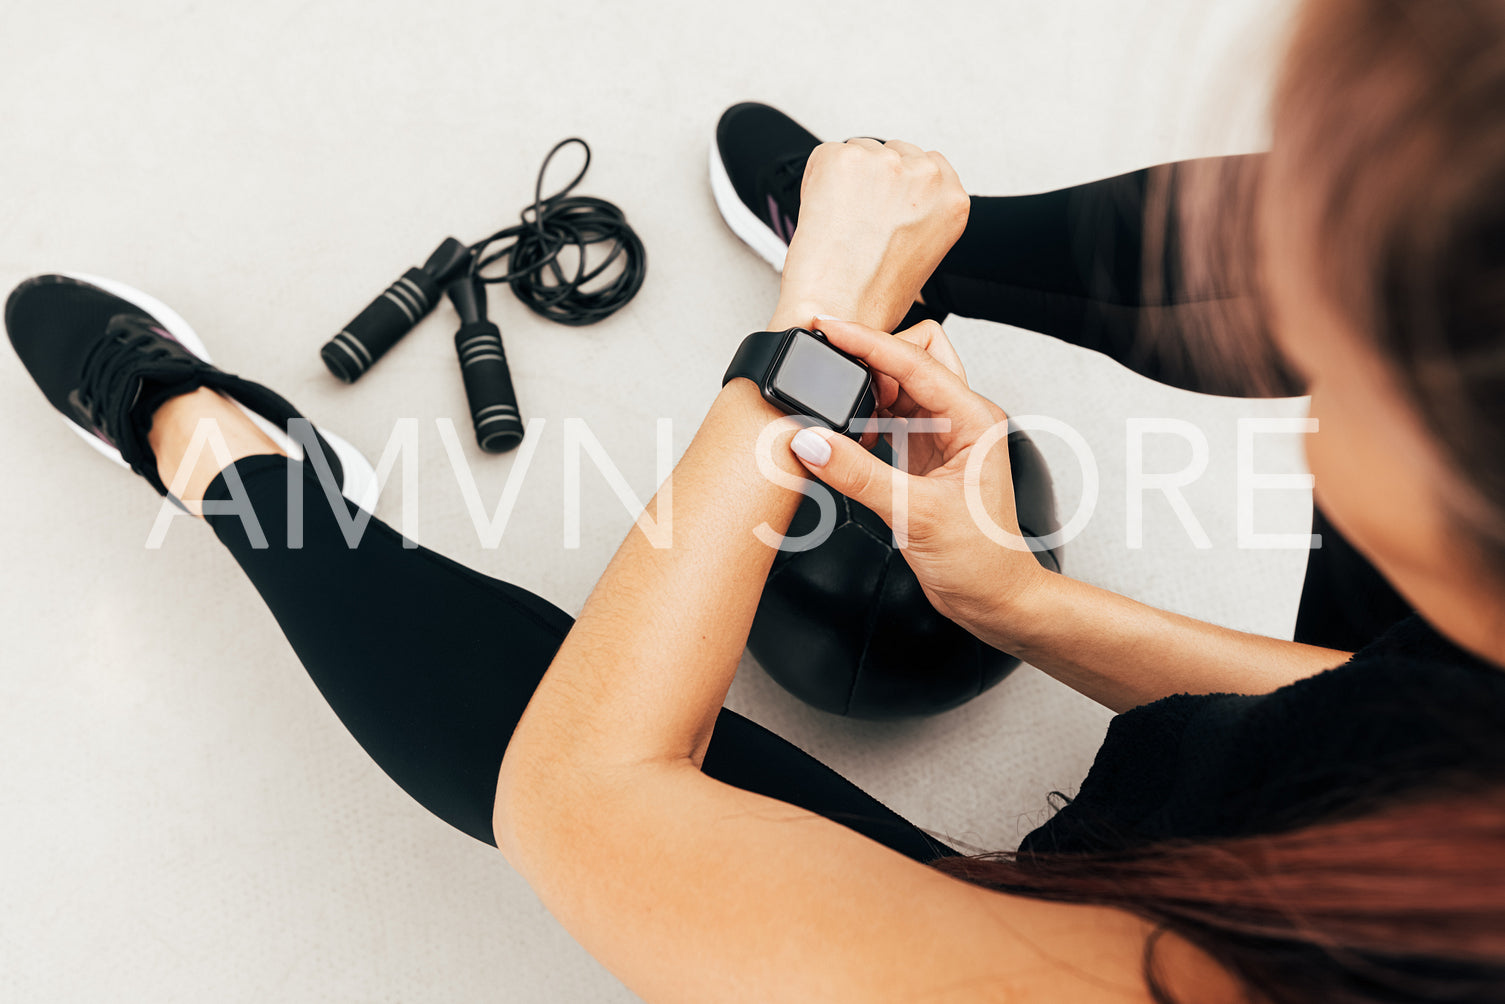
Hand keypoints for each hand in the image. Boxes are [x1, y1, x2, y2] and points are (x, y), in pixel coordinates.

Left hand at [771, 139, 968, 332]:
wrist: (835, 309)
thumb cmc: (872, 298)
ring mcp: (885, 163)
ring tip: (841, 224)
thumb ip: (920, 214)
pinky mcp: (844, 159)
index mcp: (952, 201)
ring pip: (857, 152)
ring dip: (845, 181)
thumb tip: (897, 196)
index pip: (926, 163)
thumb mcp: (922, 255)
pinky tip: (823, 216)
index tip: (884, 208)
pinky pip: (824, 157)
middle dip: (871, 180)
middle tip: (858, 223)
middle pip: (891, 152)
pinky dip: (817, 182)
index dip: (898, 187)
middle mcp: (926, 176)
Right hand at [786, 317, 1048, 644]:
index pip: (916, 362)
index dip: (870, 342)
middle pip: (911, 359)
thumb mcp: (915, 515)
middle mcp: (960, 421)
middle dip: (870, 358)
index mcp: (974, 420)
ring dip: (865, 392)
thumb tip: (814, 442)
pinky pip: (887, 421)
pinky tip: (843, 437)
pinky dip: (862, 421)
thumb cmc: (983, 560)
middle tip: (829, 368)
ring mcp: (941, 438)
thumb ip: (860, 474)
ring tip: (831, 408)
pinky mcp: (922, 459)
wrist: (995, 599)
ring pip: (897, 388)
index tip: (831, 330)